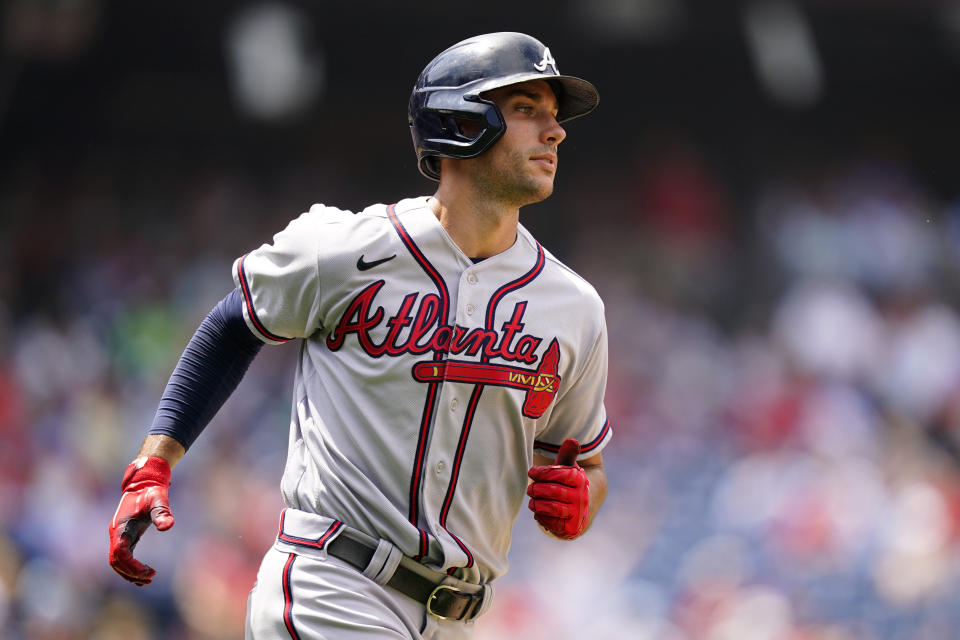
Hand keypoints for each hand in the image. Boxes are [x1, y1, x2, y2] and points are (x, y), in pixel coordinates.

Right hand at [107, 457, 173, 584]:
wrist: (144, 482)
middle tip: (151, 577)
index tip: (149, 572)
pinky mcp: (125, 536)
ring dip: (129, 573)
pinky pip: (122, 557)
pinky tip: (143, 575)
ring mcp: (118, 535)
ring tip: (149, 580)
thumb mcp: (158, 500)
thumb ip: (162, 513)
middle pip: (116, 561)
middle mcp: (116, 533)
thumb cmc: (151, 491)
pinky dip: (130, 568)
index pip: (120, 554)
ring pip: (116, 562)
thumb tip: (168, 526)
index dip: (132, 566)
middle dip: (131, 572)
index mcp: (121, 527)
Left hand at [526, 439, 588, 539]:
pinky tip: (538, 511)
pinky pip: (551, 523)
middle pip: (553, 491)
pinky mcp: (569, 529)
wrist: (580, 510)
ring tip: (532, 500)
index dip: (542, 472)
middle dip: (537, 489)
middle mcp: (581, 498)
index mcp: (580, 480)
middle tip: (530, 488)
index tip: (531, 471)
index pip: (559, 474)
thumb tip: (573, 440)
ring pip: (551, 507)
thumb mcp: (569, 468)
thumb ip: (568, 454)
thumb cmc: (568, 485)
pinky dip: (540, 517)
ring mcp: (576, 514)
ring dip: (537, 503)